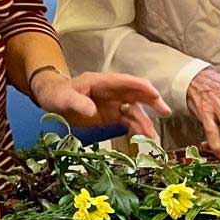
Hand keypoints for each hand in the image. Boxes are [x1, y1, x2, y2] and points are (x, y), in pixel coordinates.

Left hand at [32, 69, 169, 138]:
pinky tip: (142, 138)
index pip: (126, 81)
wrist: (54, 102)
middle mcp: (113, 92)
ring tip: (150, 136)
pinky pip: (128, 122)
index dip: (141, 87)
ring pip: (135, 111)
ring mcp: (114, 104)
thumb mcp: (64, 98)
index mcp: (103, 82)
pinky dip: (136, 129)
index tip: (154, 94)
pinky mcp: (113, 116)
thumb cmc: (58, 95)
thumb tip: (91, 111)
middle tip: (165, 112)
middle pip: (137, 94)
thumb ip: (77, 102)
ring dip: (144, 122)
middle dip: (152, 102)